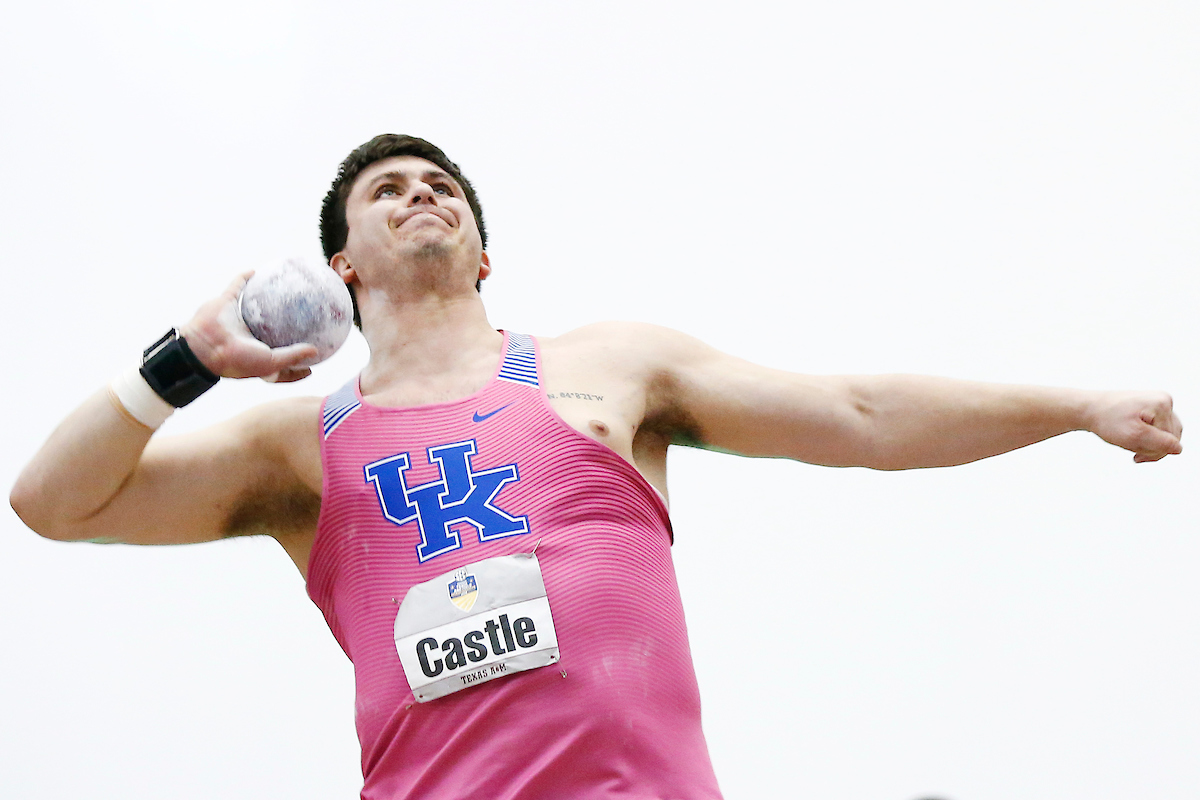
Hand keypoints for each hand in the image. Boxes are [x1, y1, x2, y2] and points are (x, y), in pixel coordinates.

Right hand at [179, 272, 319, 382]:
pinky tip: (256, 270)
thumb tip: (316, 351)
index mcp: (258, 354)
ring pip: (253, 305)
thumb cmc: (239, 360)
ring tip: (282, 288)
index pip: (282, 358)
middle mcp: (248, 336)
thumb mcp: (271, 362)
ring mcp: (236, 319)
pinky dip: (243, 278)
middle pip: (270, 329)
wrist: (206, 348)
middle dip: (283, 324)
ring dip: (264, 297)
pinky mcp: (225, 304)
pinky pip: (236, 287)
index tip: (316, 354)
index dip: (298, 358)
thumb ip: (293, 355)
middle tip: (304, 316)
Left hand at [1085, 390, 1182, 462]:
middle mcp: (1164, 401)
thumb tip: (1178, 449)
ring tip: (1127, 438)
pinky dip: (1143, 437)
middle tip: (1129, 445)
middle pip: (1170, 438)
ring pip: (1162, 435)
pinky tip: (1129, 435)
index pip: (1172, 441)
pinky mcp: (1151, 408)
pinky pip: (1155, 430)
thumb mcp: (1133, 436)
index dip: (1154, 452)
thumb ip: (1159, 444)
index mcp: (1163, 404)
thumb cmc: (1106, 420)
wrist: (1088, 409)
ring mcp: (1158, 403)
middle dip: (1150, 446)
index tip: (1136, 455)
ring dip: (1146, 443)